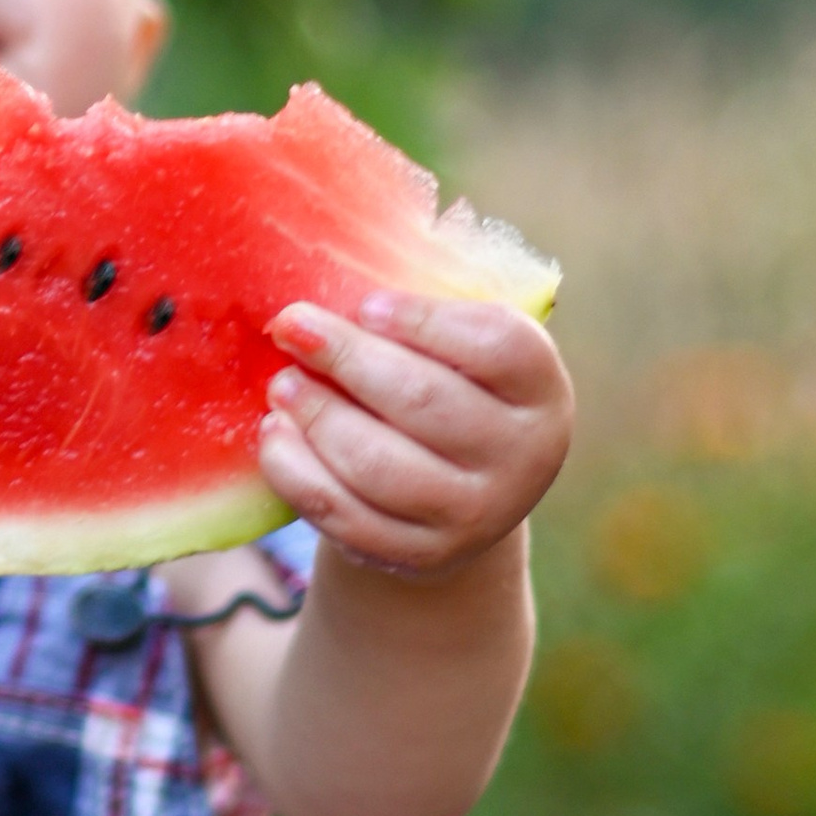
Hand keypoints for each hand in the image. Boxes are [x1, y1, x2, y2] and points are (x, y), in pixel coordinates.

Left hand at [258, 290, 570, 578]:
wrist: (457, 495)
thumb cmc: (449, 388)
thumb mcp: (459, 347)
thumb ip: (423, 310)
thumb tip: (337, 260)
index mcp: (540, 389)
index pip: (495, 346)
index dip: (425, 321)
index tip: (366, 304)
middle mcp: (524, 457)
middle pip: (424, 402)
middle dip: (347, 359)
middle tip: (293, 326)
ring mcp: (476, 515)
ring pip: (378, 464)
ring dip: (316, 416)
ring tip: (281, 382)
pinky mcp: (421, 555)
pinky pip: (345, 515)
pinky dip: (298, 470)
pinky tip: (275, 433)